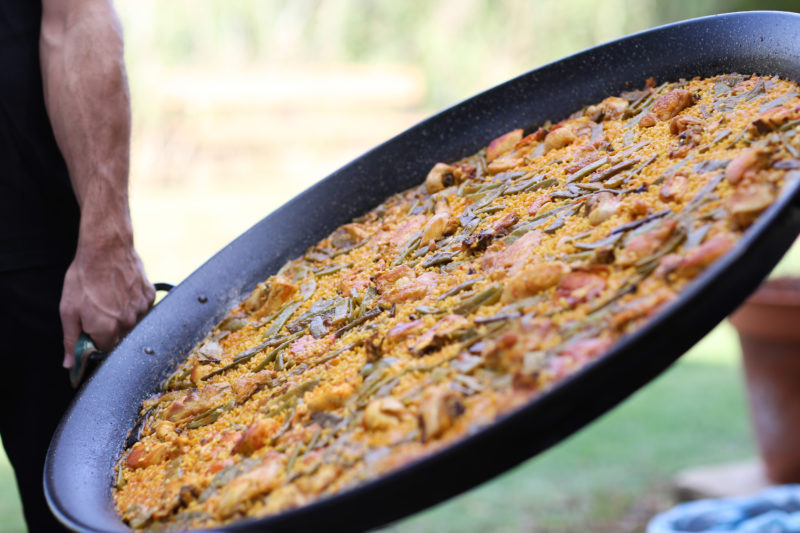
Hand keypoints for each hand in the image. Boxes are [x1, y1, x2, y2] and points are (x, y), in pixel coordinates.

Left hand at [60, 235, 154, 368]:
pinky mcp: (149, 297)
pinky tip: (121, 290)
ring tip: (109, 296)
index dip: (94, 341)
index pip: (103, 350)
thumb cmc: (84, 277)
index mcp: (107, 330)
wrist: (106, 248)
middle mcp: (128, 323)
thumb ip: (71, 340)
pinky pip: (141, 308)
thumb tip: (70, 365)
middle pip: (119, 337)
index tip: (89, 330)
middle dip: (108, 328)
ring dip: (121, 315)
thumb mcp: (68, 310)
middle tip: (97, 308)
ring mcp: (142, 310)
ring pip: (132, 322)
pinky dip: (132, 303)